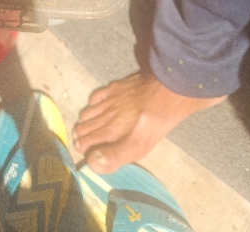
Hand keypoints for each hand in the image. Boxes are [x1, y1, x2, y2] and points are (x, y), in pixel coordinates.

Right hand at [73, 72, 226, 173]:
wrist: (169, 89)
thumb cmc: (157, 121)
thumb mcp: (139, 146)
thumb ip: (115, 155)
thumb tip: (92, 162)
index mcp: (111, 130)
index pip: (88, 141)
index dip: (83, 148)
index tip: (82, 152)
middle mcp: (106, 115)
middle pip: (86, 126)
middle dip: (81, 136)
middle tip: (80, 142)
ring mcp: (110, 99)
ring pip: (89, 112)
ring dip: (85, 122)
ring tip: (85, 128)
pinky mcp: (116, 87)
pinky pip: (96, 96)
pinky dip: (92, 104)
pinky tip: (94, 107)